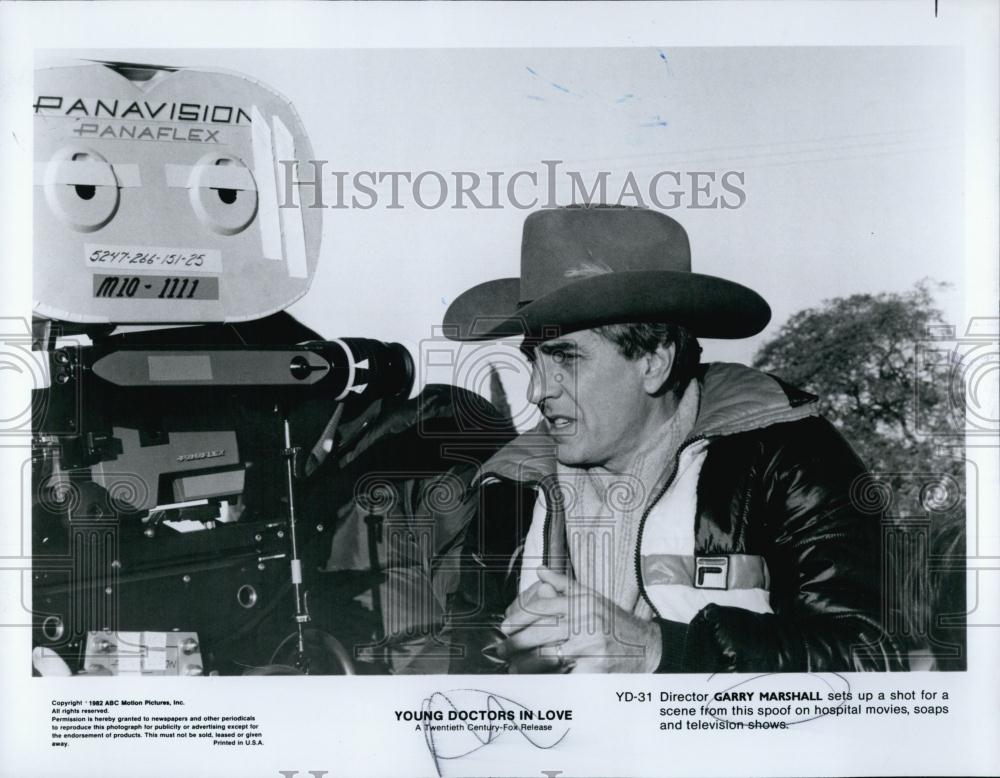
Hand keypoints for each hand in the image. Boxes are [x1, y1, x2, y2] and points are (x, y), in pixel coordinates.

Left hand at [496, 567, 661, 672]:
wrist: (645, 645)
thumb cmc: (613, 621)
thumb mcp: (590, 596)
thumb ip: (563, 584)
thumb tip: (540, 571)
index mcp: (581, 602)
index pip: (542, 607)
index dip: (520, 618)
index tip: (504, 627)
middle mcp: (585, 621)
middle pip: (541, 632)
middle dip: (517, 643)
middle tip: (501, 650)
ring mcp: (591, 645)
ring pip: (549, 655)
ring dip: (527, 663)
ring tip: (513, 667)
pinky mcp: (596, 667)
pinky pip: (566, 675)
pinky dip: (549, 678)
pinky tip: (537, 680)